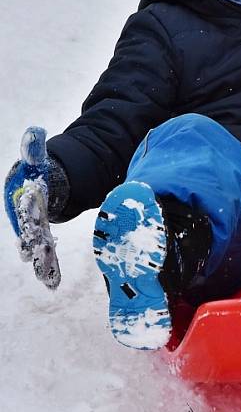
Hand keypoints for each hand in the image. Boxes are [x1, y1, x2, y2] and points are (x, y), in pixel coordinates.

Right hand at [4, 127, 60, 288]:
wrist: (33, 185)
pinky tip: (52, 281)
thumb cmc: (33, 173)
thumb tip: (35, 130)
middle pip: (26, 231)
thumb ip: (34, 149)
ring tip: (45, 278)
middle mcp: (20, 217)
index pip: (21, 209)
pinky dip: (46, 265)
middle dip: (30, 244)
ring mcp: (29, 228)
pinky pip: (42, 250)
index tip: (29, 230)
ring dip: (38, 261)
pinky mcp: (39, 236)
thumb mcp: (35, 161)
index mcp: (18, 200)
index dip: (26, 219)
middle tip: (34, 257)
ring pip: (33, 245)